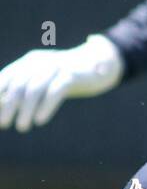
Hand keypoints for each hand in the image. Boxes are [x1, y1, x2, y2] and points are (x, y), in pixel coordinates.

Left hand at [0, 35, 125, 131]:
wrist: (96, 64)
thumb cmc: (63, 78)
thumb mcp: (42, 81)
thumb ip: (23, 92)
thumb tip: (3, 110)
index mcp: (27, 62)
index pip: (6, 79)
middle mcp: (39, 62)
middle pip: (18, 85)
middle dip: (9, 106)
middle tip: (3, 124)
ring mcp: (56, 67)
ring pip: (35, 89)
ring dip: (25, 110)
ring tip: (21, 127)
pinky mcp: (72, 75)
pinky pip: (56, 91)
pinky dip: (46, 106)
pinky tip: (40, 120)